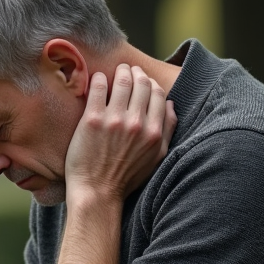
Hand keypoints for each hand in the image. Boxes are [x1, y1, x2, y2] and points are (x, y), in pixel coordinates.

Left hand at [64, 64, 174, 203]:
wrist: (98, 192)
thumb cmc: (126, 177)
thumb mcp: (157, 157)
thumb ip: (167, 129)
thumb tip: (171, 104)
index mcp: (154, 132)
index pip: (158, 93)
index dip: (151, 82)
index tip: (142, 80)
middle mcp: (137, 123)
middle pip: (141, 83)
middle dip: (136, 72)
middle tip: (128, 71)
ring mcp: (114, 120)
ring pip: (122, 81)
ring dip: (120, 71)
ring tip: (116, 72)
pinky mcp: (92, 120)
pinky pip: (99, 87)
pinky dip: (100, 79)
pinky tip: (98, 80)